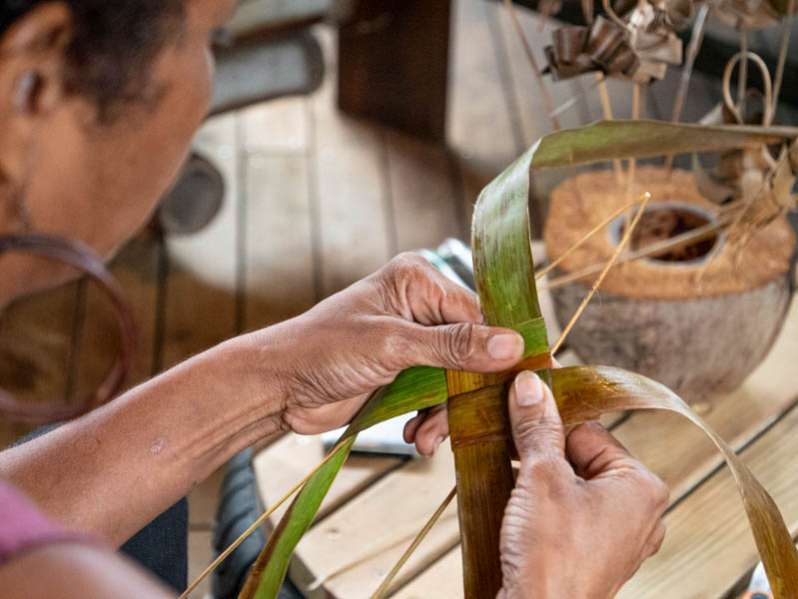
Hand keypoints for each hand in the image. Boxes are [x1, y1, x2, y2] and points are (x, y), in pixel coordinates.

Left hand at [246, 253, 524, 451]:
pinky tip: (414, 436)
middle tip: (457, 424)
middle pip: (474, 351)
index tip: (520, 384)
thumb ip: (452, 346)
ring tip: (424, 438)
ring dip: (445, 414)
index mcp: (419, 281)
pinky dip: (431, 420)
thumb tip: (512, 344)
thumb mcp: (392, 346)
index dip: (499, 351)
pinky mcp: (406, 373)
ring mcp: (415, 342)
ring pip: (458, 379)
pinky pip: (438, 397)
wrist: (279, 387)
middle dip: (465, 392)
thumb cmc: (323, 350)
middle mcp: (422, 306)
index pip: (479, 314)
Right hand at [498, 371, 668, 598]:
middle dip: (540, 448)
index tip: (519, 398)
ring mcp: (617, 538)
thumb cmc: (551, 556)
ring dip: (537, 473)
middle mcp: (639, 513)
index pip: (590, 430)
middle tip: (505, 434)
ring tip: (505, 467)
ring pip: (572, 484)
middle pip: (581, 456)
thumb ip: (537, 426)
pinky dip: (541, 501)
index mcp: (642, 487)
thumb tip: (531, 385)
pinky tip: (512, 497)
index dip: (549, 416)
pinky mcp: (592, 556)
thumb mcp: (540, 477)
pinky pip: (568, 512)